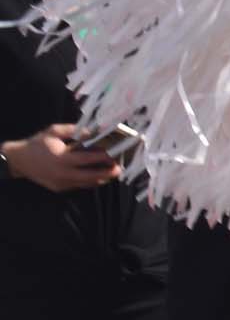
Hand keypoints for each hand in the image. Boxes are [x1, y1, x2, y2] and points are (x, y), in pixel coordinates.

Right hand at [2, 124, 119, 192]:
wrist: (19, 160)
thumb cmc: (38, 143)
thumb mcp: (54, 132)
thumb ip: (76, 130)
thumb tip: (96, 129)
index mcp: (61, 158)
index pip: (88, 159)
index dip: (103, 157)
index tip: (116, 153)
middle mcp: (62, 173)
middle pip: (91, 176)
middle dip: (107, 173)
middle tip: (120, 168)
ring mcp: (61, 183)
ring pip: (87, 184)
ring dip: (101, 178)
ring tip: (113, 172)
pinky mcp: (60, 189)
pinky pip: (79, 186)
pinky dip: (90, 181)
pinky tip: (99, 176)